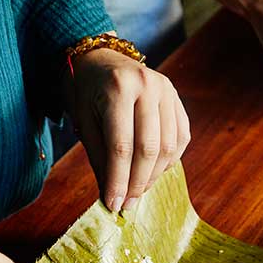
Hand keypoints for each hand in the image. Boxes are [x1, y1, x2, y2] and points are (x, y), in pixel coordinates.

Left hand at [67, 46, 190, 212]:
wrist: (100, 57)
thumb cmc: (85, 91)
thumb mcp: (83, 121)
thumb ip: (99, 158)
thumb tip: (111, 197)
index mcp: (117, 89)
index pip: (121, 146)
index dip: (118, 180)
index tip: (113, 205)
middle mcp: (148, 86)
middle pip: (148, 148)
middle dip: (137, 183)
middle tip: (127, 205)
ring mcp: (167, 90)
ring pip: (168, 146)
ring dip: (153, 176)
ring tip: (137, 191)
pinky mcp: (177, 98)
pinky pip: (180, 138)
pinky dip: (168, 160)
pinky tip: (152, 172)